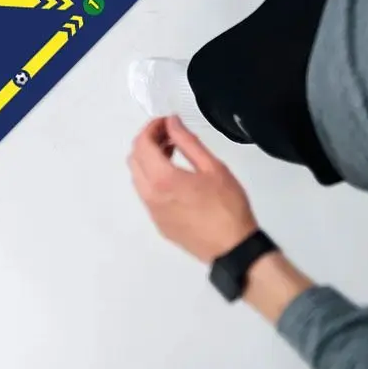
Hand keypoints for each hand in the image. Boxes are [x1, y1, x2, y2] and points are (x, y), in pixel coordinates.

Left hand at [128, 116, 258, 262]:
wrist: (232, 247)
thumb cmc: (227, 204)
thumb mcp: (212, 166)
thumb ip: (187, 141)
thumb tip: (171, 122)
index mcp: (163, 179)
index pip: (142, 144)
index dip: (151, 127)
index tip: (166, 121)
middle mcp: (150, 196)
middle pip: (134, 159)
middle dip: (148, 141)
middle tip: (170, 134)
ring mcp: (153, 212)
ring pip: (137, 177)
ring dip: (148, 159)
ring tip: (172, 152)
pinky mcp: (159, 224)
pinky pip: (146, 194)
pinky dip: (152, 177)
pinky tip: (175, 176)